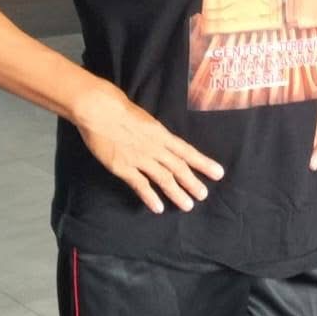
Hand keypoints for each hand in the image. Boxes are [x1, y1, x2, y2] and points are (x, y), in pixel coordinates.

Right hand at [71, 81, 223, 213]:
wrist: (97, 109)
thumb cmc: (118, 108)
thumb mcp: (144, 118)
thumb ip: (153, 132)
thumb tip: (161, 141)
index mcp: (161, 133)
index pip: (187, 151)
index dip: (203, 163)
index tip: (218, 173)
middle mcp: (154, 147)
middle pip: (178, 167)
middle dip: (192, 182)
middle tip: (204, 195)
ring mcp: (139, 158)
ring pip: (163, 178)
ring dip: (176, 192)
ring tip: (188, 205)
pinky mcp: (123, 167)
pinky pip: (140, 184)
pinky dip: (150, 197)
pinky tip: (158, 207)